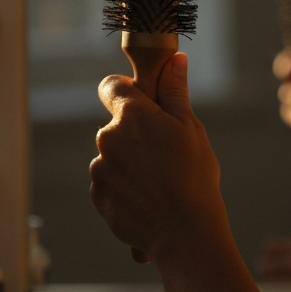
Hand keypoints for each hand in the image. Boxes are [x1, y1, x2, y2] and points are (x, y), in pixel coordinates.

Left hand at [90, 53, 228, 264]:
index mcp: (131, 116)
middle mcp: (107, 139)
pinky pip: (109, 180)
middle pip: (115, 123)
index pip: (111, 86)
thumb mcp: (191, 128)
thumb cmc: (193, 176)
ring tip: (160, 178)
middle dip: (135, 131)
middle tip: (166, 149)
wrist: (182, 231)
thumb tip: (175, 60)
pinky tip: (149, 195)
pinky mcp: (97, 196)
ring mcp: (99, 169)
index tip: (145, 103)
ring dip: (129, 159)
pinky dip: (124, 183)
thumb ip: (176, 92)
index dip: (127, 90)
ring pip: (112, 153)